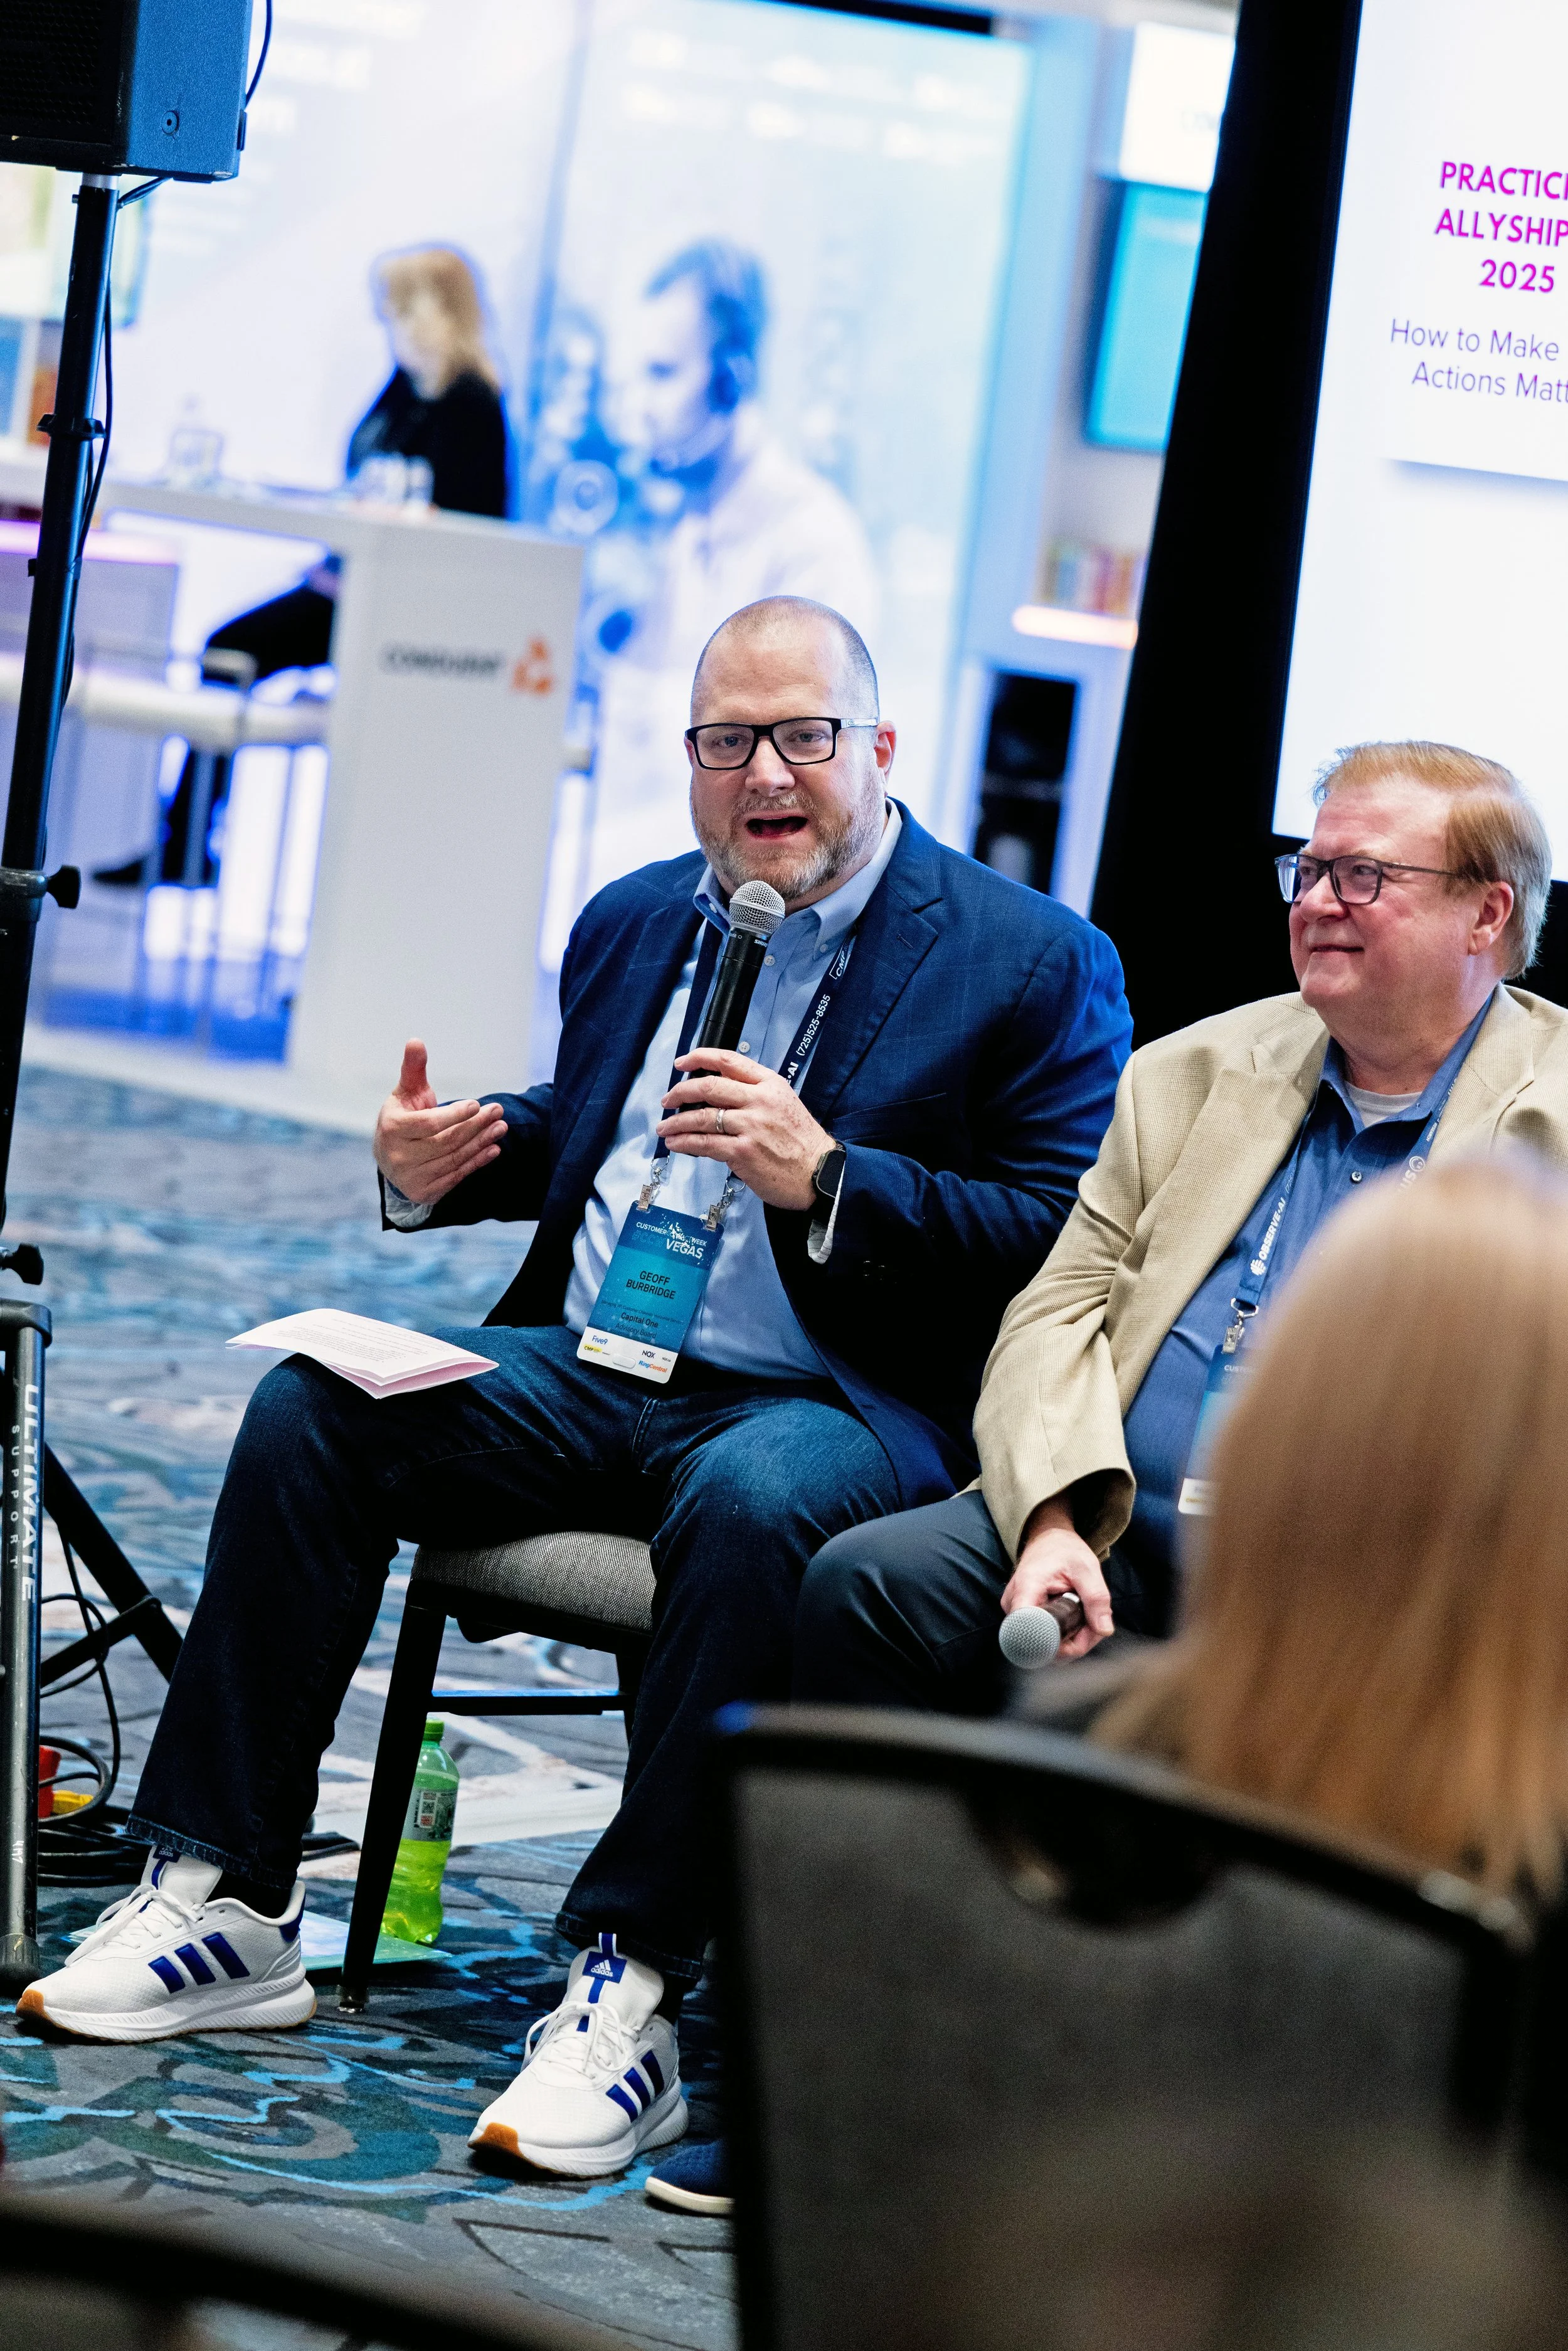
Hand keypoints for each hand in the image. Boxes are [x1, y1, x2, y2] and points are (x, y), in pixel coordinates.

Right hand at [373, 1039, 505, 1207]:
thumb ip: (413, 1069)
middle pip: (446, 1141)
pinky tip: (493, 1148)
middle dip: (475, 1125)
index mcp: (392, 1129)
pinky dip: (477, 1162)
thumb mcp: (405, 1093)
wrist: (389, 1158)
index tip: (476, 1104)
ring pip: (455, 1159)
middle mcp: (399, 1156)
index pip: (428, 1124)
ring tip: (501, 1127)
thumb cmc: (403, 1118)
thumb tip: (416, 1041)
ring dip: (481, 1142)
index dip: (454, 1115)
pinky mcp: (425, 1192)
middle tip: (497, 1110)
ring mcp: (412, 1177)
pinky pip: (457, 1176)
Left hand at [658, 1047, 832, 1211]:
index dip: (699, 1057)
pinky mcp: (743, 1151)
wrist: (819, 1173)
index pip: (728, 1061)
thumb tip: (717, 1095)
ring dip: (676, 1122)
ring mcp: (750, 1126)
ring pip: (701, 1117)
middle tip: (668, 1099)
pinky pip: (704, 1143)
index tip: (682, 1063)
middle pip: (708, 1086)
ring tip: (665, 1126)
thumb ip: (754, 1094)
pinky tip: (676, 1143)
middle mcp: (759, 1100)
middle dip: (680, 1092)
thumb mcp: (783, 1103)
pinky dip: (684, 1142)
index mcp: (770, 1084)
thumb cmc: (802, 1142)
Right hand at [1002, 1496, 1113, 1659]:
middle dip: (1073, 1643)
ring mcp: (1016, 1612)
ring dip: (1071, 1641)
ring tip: (1088, 1621)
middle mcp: (1014, 1603)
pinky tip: (1077, 1623)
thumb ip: (1096, 1598)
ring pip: (1044, 1644)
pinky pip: (1043, 1638)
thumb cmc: (1064, 1549)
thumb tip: (1104, 1630)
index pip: (1030, 1631)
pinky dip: (1064, 1636)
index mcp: (1027, 1588)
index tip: (1081, 1637)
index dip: (1057, 1644)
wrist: (1048, 1539)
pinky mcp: (1023, 1617)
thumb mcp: (1087, 1568)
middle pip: (1040, 1643)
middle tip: (1094, 1626)